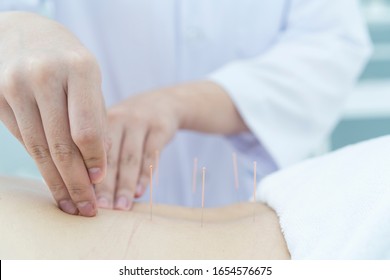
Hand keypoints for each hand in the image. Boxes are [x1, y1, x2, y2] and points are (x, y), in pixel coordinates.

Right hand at [0, 12, 106, 215]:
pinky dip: (40, 163)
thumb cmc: (67, 61)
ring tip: (70, 203)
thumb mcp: (90, 80)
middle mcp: (46, 76)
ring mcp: (16, 85)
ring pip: (38, 147)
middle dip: (76, 182)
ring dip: (56, 181)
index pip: (87, 129)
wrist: (24, 33)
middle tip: (87, 208)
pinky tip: (52, 180)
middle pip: (61, 144)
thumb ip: (95, 118)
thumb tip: (98, 164)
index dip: (94, 160)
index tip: (101, 180)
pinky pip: (23, 138)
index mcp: (79, 69)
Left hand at [95, 89, 180, 209]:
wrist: (163, 103)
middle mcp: (118, 118)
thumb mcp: (112, 128)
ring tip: (122, 207)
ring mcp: (140, 122)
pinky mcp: (160, 127)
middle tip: (102, 209)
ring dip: (126, 185)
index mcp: (99, 120)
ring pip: (131, 158)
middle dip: (106, 186)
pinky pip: (151, 154)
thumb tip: (85, 191)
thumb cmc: (130, 125)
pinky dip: (145, 175)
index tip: (84, 200)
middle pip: (110, 157)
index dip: (86, 177)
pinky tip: (140, 192)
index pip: (89, 152)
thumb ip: (99, 151)